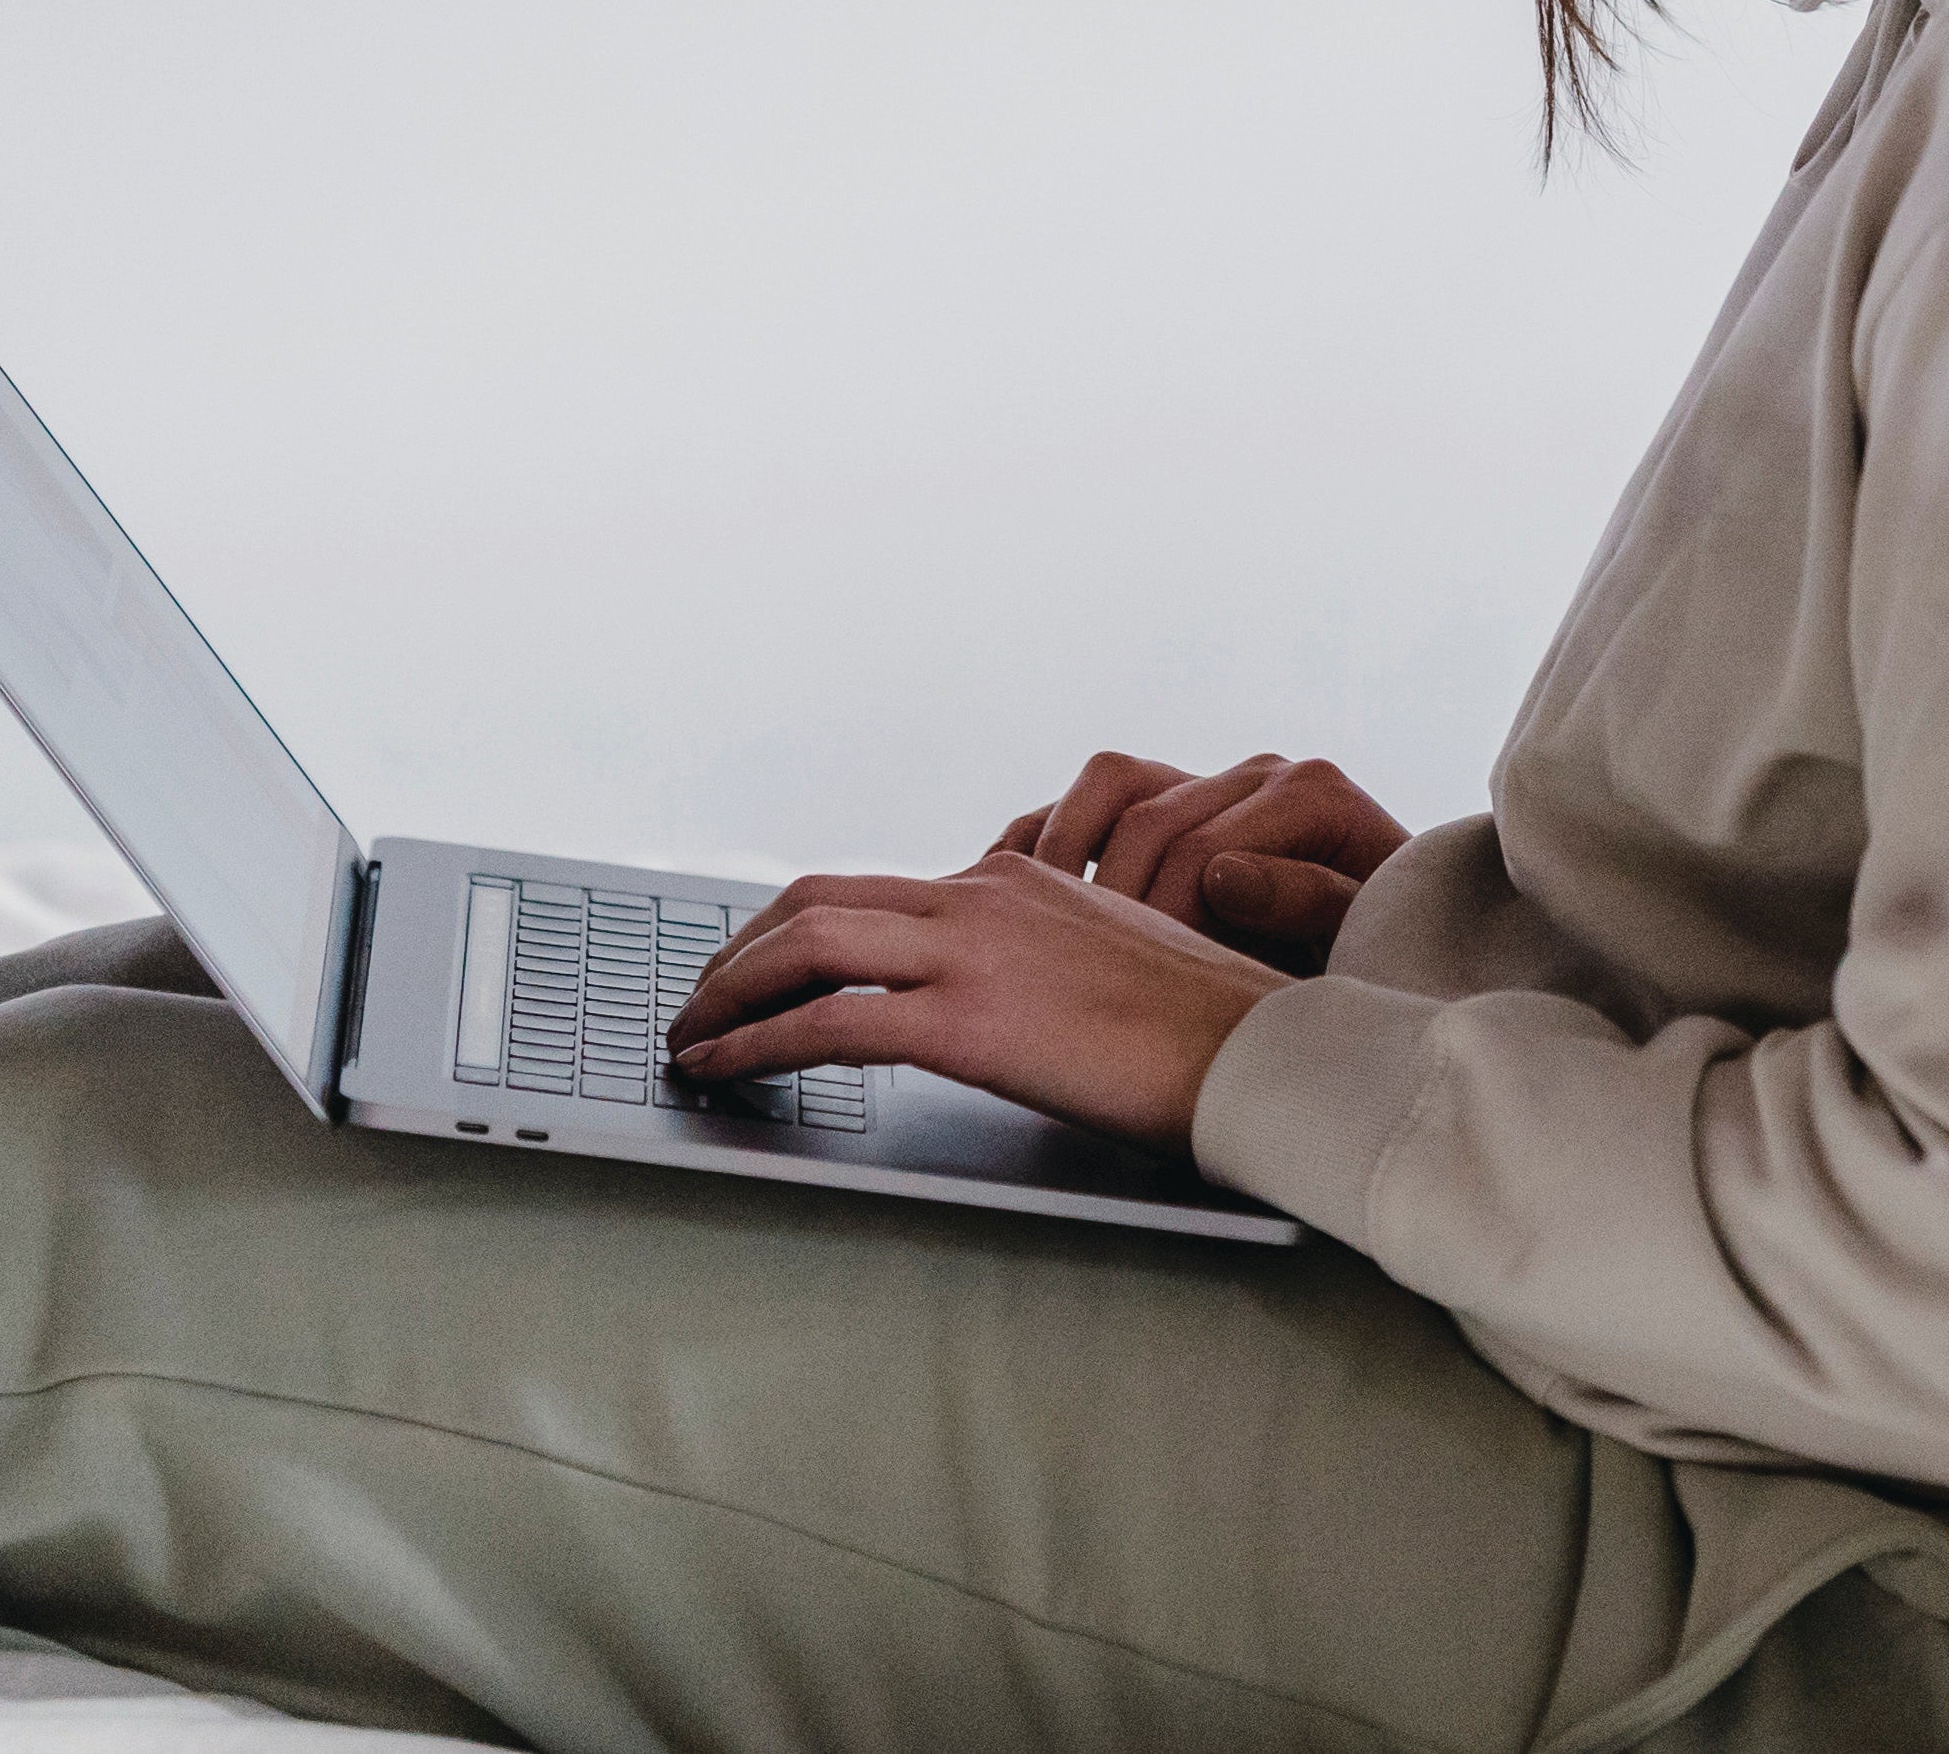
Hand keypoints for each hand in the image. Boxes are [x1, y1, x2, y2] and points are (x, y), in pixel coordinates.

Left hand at [665, 856, 1275, 1147]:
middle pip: (817, 900)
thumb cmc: (1207, 1025)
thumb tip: (996, 999)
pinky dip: (755, 1046)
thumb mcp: (1111, 960)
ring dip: (726, 992)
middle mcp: (985, 895)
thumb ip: (1038, 960)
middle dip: (738, 951)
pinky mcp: (968, 1022)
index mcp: (1019, 876)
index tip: (756, 969)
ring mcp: (974, 952)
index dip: (794, 929)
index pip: (874, 888)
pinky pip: (827, 1025)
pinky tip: (723, 1073)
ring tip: (688, 1038)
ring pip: (806, 946)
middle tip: (698, 999)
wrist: (1260, 1050)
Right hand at [992, 750, 1409, 978]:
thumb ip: (1308, 901)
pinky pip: (1096, 794)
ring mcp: (1211, 780)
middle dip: (1113, 905)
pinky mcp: (1174, 796)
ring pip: (1111, 784)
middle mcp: (1258, 773)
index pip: (1201, 852)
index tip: (1145, 987)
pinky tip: (1017, 879)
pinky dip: (1052, 830)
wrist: (1391, 936)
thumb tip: (1225, 875)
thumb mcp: (1363, 933)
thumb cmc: (1381, 944)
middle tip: (1091, 972)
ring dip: (1067, 851)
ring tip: (1043, 922)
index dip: (1164, 925)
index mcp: (1310, 792)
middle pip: (1148, 821)